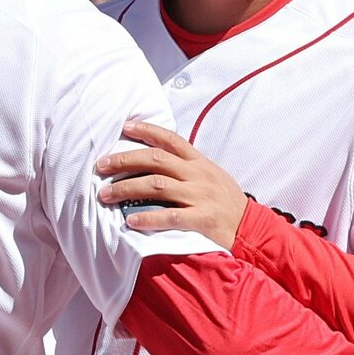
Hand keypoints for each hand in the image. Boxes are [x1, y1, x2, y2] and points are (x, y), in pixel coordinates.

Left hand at [95, 120, 248, 248]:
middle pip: (155, 160)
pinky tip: (131, 220)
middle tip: (101, 166)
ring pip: (157, 185)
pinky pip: (170, 217)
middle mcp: (198, 175)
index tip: (125, 127)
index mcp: (199, 163)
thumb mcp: (211, 176)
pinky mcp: (202, 219)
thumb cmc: (227, 202)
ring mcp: (199, 196)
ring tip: (106, 196)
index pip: (170, 140)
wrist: (252, 227)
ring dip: (127, 189)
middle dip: (125, 161)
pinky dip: (148, 218)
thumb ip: (187, 167)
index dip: (147, 131)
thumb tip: (157, 160)